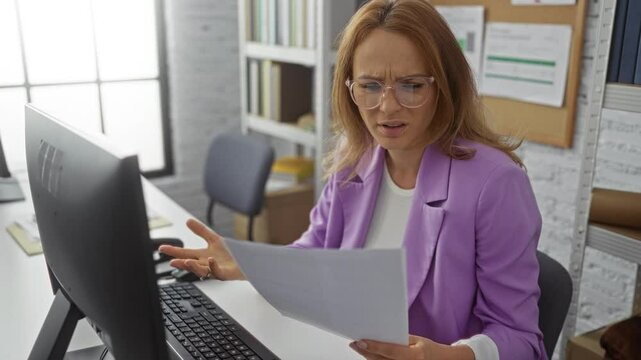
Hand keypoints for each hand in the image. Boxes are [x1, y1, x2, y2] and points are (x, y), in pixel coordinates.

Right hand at [158, 218, 244, 280]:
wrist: (247, 261)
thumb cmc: (231, 253)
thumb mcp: (214, 239)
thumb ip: (201, 231)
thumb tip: (188, 221)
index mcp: (203, 256)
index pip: (185, 253)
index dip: (174, 252)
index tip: (162, 248)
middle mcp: (207, 265)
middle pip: (190, 264)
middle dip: (180, 263)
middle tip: (171, 261)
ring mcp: (215, 270)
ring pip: (201, 271)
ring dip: (193, 267)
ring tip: (186, 261)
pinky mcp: (225, 274)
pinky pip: (217, 272)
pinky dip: (213, 266)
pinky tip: (210, 260)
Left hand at [349, 335, 473, 359]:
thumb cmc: (429, 350)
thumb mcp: (417, 340)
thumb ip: (400, 339)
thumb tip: (381, 334)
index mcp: (414, 357)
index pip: (389, 351)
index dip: (373, 346)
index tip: (360, 341)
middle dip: (366, 351)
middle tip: (354, 343)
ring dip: (369, 356)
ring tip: (360, 347)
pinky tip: (370, 354)